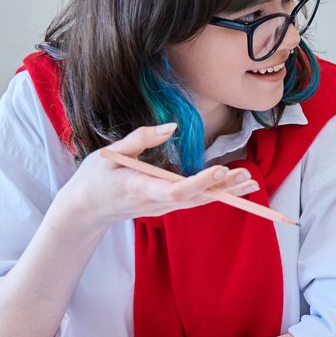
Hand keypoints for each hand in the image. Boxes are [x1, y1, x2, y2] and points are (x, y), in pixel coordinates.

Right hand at [56, 123, 259, 229]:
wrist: (84, 210)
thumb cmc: (94, 178)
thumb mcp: (111, 153)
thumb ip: (141, 138)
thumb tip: (173, 126)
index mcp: (140, 189)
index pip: (177, 189)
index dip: (201, 182)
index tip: (221, 170)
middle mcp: (156, 203)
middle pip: (196, 198)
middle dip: (224, 188)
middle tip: (248, 176)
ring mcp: (162, 208)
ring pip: (200, 202)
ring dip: (227, 192)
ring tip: (251, 181)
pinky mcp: (166, 206)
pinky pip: (195, 201)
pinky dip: (217, 193)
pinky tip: (235, 186)